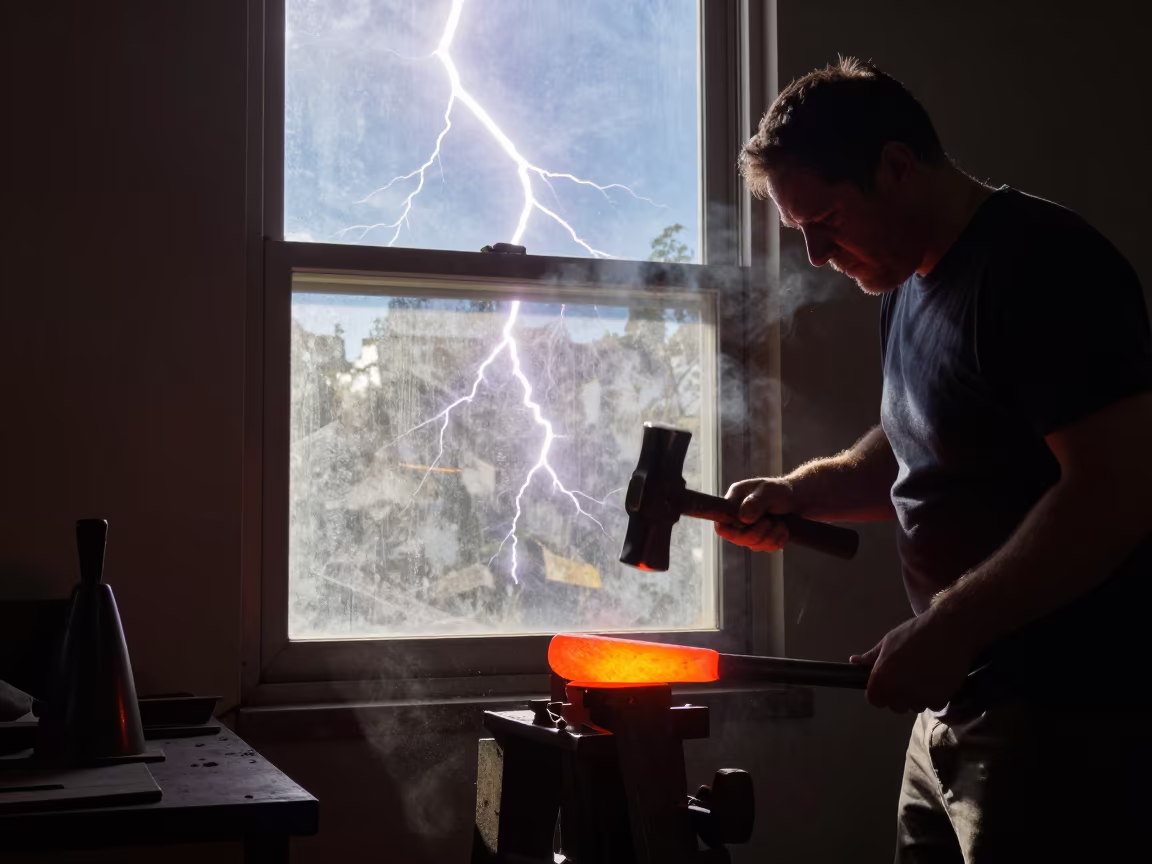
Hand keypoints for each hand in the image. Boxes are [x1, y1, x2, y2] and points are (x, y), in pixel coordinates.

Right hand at [714, 477, 795, 551]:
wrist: (796, 498)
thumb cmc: (780, 490)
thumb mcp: (769, 491)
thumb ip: (756, 502)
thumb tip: (743, 517)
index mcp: (733, 502)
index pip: (721, 525)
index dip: (732, 531)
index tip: (749, 523)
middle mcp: (737, 517)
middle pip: (738, 539)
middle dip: (758, 533)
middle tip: (770, 520)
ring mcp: (748, 529)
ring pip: (753, 545)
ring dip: (771, 536)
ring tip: (779, 522)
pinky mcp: (760, 538)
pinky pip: (765, 548)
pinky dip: (777, 540)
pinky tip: (782, 529)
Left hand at [850, 609, 975, 712]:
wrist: (948, 630)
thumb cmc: (915, 633)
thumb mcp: (888, 641)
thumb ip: (871, 657)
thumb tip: (854, 662)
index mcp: (881, 677)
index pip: (874, 700)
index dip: (880, 693)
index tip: (888, 683)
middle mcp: (898, 691)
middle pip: (895, 706)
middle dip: (899, 696)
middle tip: (908, 677)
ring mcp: (919, 697)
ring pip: (914, 706)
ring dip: (917, 697)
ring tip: (924, 676)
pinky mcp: (939, 699)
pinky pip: (932, 705)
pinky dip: (934, 696)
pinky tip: (936, 679)